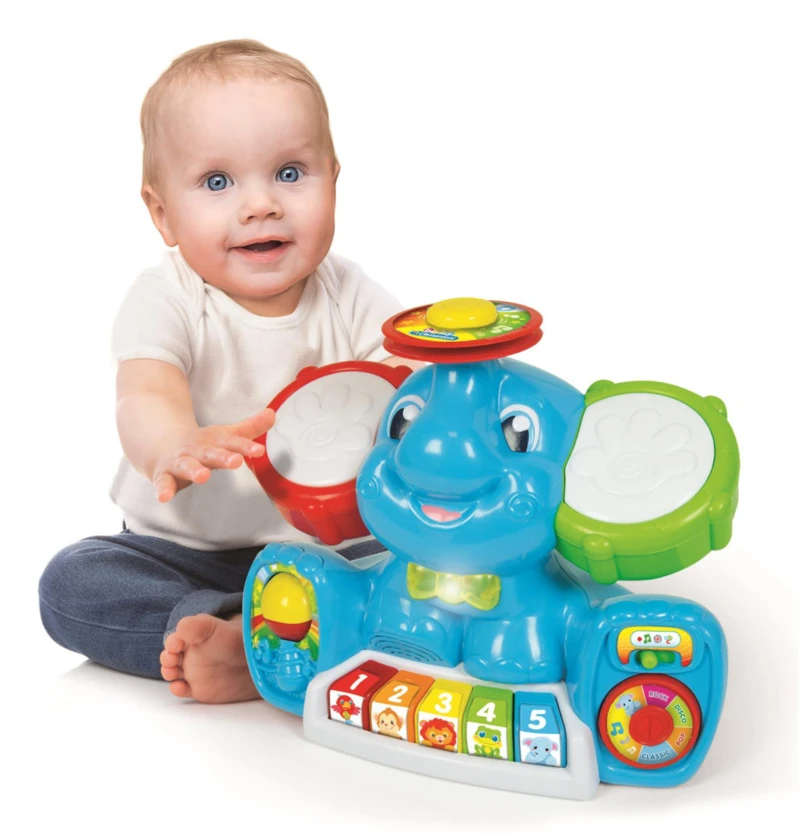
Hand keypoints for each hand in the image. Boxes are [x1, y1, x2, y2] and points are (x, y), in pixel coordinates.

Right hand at [152, 408, 275, 502]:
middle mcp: (197, 449)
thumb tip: (272, 414)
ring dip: (194, 470)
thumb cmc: (202, 444)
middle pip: (210, 453)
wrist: (163, 444)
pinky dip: (163, 489)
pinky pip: (163, 482)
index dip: (245, 446)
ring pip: (187, 465)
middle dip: (222, 457)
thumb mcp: (225, 435)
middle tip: (235, 461)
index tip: (259, 451)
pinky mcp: (164, 474)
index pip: (232, 443)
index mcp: (214, 441)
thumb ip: (249, 428)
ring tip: (202, 476)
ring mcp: (180, 461)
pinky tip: (164, 497)